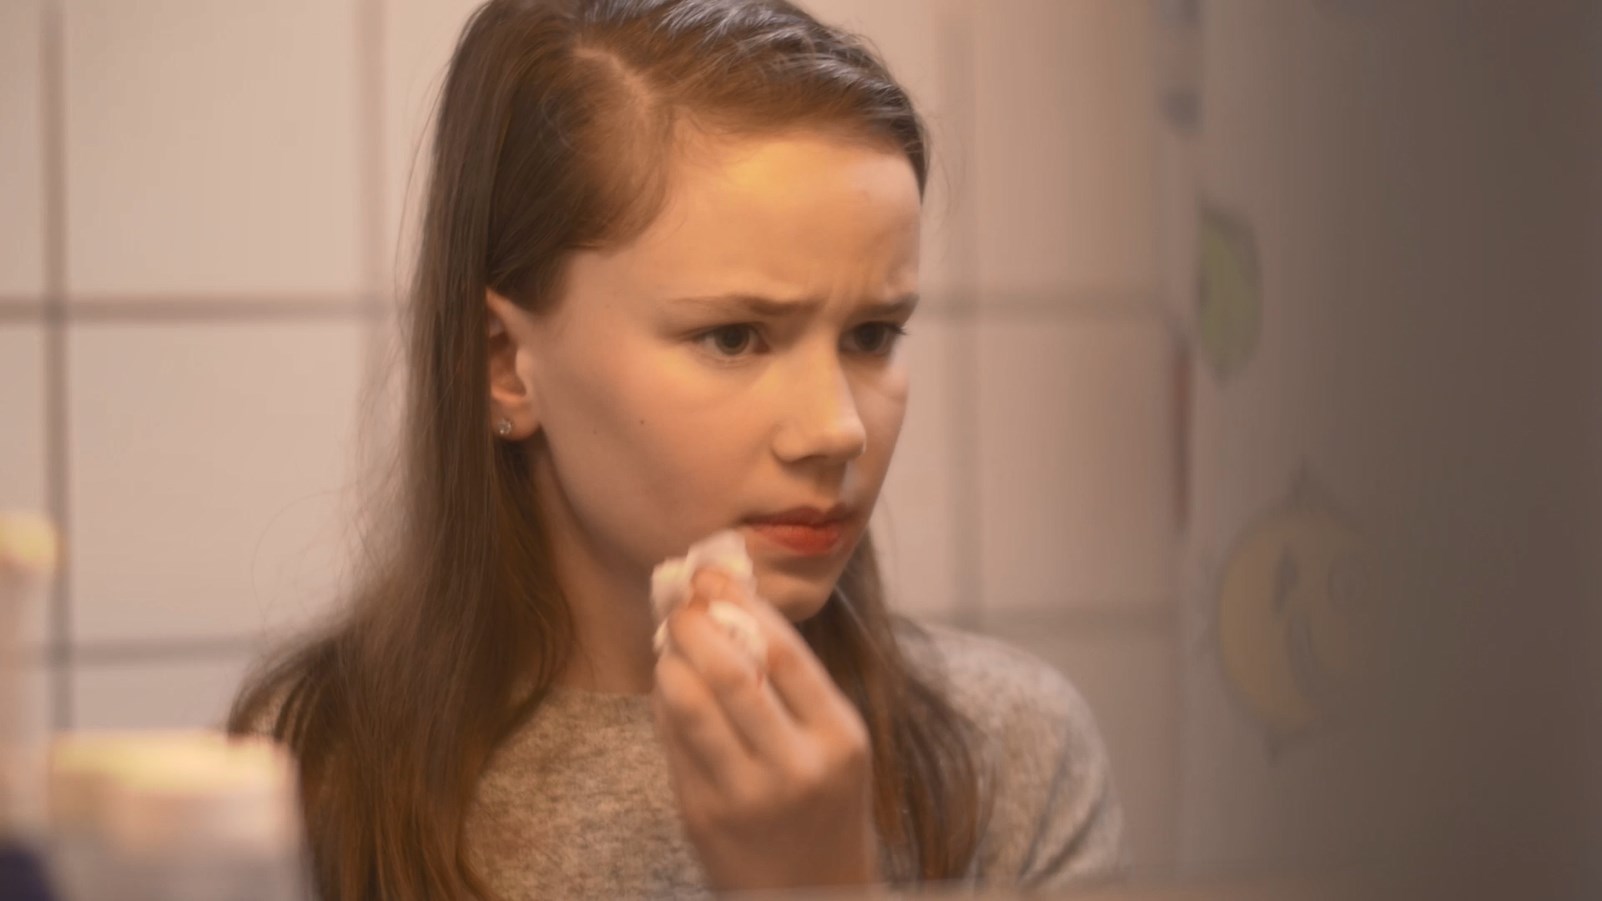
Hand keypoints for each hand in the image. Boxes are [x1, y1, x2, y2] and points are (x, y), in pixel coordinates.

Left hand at [652, 568, 879, 891]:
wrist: (812, 896)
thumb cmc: (824, 806)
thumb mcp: (833, 744)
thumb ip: (792, 683)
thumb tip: (733, 600)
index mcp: (840, 739)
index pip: (787, 654)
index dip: (744, 605)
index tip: (715, 574)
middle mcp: (797, 768)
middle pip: (732, 674)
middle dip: (696, 625)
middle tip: (681, 601)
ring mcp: (746, 796)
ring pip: (691, 705)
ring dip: (671, 659)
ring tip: (670, 638)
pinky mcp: (704, 815)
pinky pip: (673, 740)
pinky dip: (665, 700)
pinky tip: (669, 681)